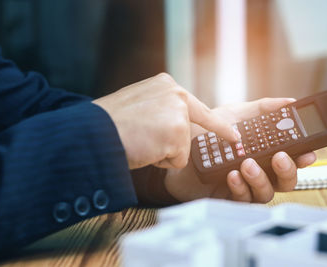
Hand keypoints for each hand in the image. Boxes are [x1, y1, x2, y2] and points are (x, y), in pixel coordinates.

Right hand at [93, 73, 239, 168]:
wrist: (91, 133)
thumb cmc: (108, 125)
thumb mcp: (137, 106)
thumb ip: (160, 110)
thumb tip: (175, 126)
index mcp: (165, 85)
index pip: (195, 107)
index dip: (217, 125)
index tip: (235, 136)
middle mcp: (175, 92)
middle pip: (187, 132)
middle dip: (174, 145)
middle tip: (163, 141)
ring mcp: (178, 111)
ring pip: (181, 148)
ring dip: (161, 152)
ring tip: (139, 141)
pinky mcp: (178, 132)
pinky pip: (177, 160)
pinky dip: (160, 161)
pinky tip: (144, 149)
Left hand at [164, 98, 316, 202]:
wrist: (179, 151)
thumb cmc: (209, 135)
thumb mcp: (235, 115)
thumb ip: (261, 109)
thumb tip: (288, 101)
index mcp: (263, 154)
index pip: (290, 159)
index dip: (302, 159)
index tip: (308, 152)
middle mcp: (258, 172)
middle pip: (284, 180)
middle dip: (286, 171)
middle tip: (280, 158)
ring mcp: (244, 187)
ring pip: (266, 192)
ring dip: (260, 178)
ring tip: (247, 163)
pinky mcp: (228, 198)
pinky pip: (242, 199)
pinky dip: (240, 187)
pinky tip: (232, 175)